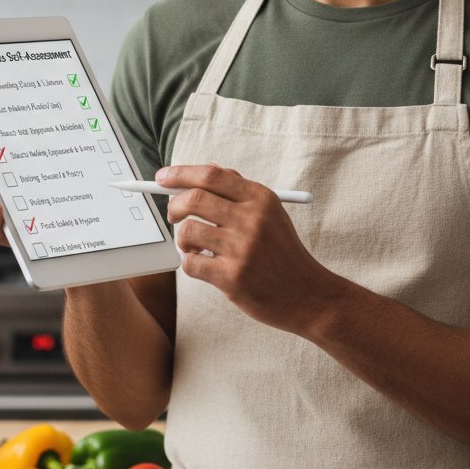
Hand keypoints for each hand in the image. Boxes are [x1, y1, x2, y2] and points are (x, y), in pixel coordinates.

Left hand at [159, 163, 341, 335]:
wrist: (307, 294)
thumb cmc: (282, 251)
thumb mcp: (270, 213)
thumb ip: (237, 191)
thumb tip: (196, 174)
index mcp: (260, 198)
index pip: (211, 175)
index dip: (180, 174)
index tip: (162, 177)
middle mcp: (251, 220)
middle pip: (194, 199)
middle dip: (174, 206)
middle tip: (174, 215)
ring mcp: (242, 249)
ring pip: (187, 231)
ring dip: (182, 239)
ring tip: (195, 246)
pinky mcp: (232, 277)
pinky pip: (190, 263)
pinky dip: (190, 263)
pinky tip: (205, 265)